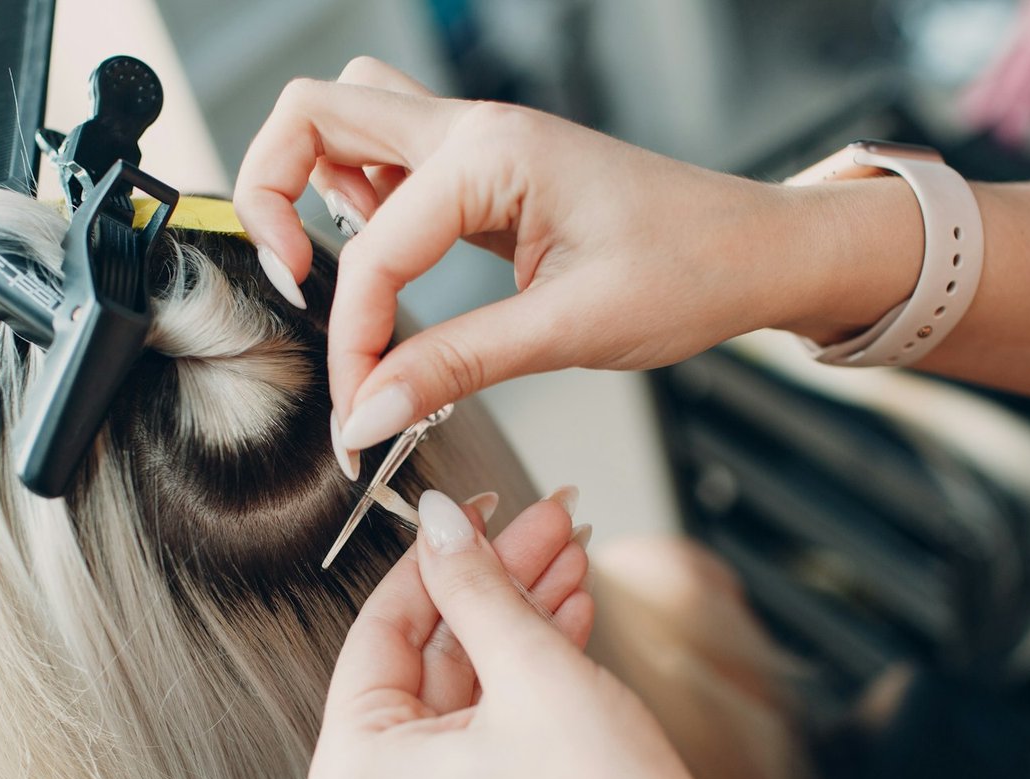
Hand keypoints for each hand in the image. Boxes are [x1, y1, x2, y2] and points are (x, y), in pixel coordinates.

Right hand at [234, 59, 905, 455]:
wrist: (760, 251)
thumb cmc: (691, 270)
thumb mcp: (569, 331)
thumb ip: (455, 366)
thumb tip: (368, 411)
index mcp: (493, 156)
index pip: (372, 251)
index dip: (350, 341)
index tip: (358, 413)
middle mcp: (476, 130)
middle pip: (317, 114)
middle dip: (269, 192)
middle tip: (290, 282)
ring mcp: (480, 142)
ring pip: (350, 119)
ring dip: (315, 182)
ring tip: (334, 266)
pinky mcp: (490, 171)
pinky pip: (394, 159)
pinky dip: (363, 197)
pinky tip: (389, 258)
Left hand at [309, 490, 731, 778]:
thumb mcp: (530, 670)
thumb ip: (475, 584)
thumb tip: (440, 520)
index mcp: (356, 773)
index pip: (381, 629)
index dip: (437, 555)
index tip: (475, 504)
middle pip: (431, 651)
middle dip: (496, 579)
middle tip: (544, 521)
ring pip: (469, 680)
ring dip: (521, 613)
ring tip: (569, 552)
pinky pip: (491, 720)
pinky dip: (530, 666)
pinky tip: (571, 610)